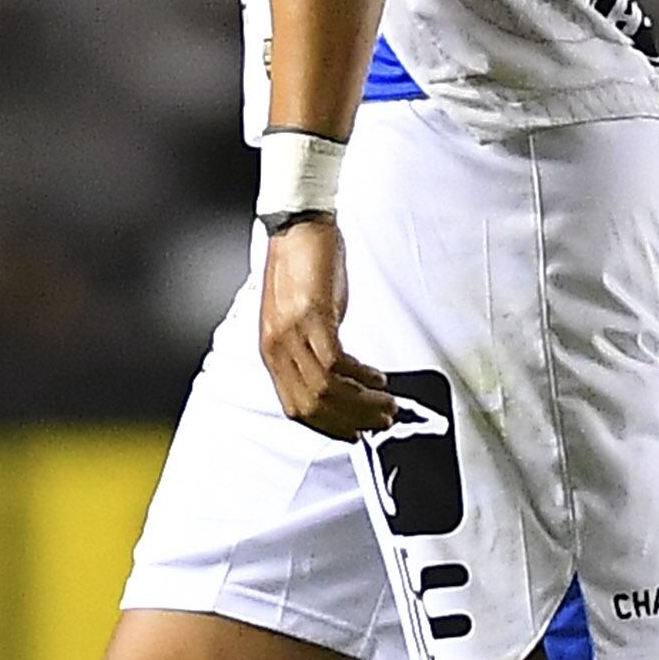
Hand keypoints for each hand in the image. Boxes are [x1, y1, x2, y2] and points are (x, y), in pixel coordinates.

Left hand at [258, 216, 393, 439]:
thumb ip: (311, 349)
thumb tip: (341, 379)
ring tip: (387, 403)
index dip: (328, 426)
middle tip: (381, 420)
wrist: (297, 227)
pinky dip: (360, 376)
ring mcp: (292, 334)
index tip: (354, 432)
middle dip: (351, 420)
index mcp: (271, 352)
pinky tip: (377, 376)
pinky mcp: (312, 317)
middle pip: (311, 405)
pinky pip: (337, 362)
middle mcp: (277, 348)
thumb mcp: (300, 318)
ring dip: (361, 403)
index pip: (295, 407)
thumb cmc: (301, 267)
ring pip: (326, 389)